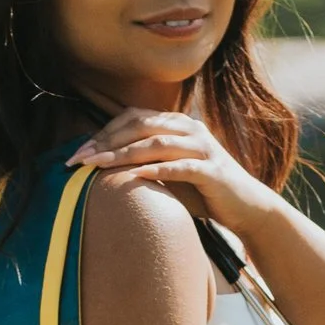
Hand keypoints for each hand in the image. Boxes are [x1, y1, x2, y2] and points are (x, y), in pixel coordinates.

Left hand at [72, 107, 275, 237]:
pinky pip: (181, 166)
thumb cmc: (202, 191)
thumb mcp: (170, 170)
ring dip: (124, 154)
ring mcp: (203, 148)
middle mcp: (190, 129)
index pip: (134, 117)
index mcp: (177, 124)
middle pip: (141, 126)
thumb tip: (102, 164)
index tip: (79, 152)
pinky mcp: (213, 171)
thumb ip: (144, 161)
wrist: (246, 206)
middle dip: (106, 142)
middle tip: (79, 160)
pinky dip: (157, 169)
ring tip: (98, 166)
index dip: (104, 132)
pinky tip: (135, 175)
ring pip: (157, 143)